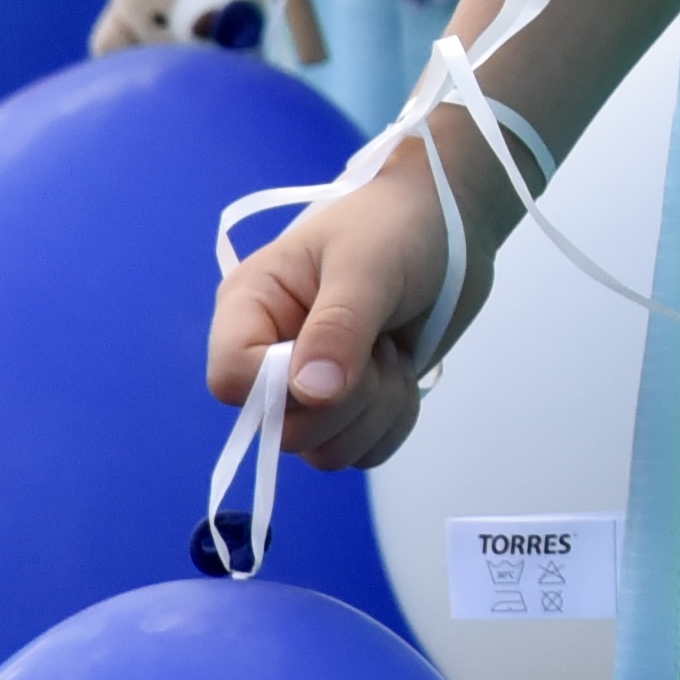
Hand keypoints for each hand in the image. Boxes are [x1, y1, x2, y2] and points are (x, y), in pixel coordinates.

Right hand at [207, 154, 453, 470]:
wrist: (448, 227)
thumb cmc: (397, 225)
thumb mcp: (368, 265)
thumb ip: (339, 327)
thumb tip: (311, 394)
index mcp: (250, 307)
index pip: (231, 380)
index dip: (280, 387)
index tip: (337, 360)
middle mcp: (269, 354)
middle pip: (282, 429)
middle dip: (348, 398)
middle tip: (380, 343)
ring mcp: (309, 388)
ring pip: (325, 451)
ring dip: (376, 408)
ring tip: (391, 350)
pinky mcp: (349, 408)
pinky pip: (362, 454)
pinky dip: (394, 422)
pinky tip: (400, 369)